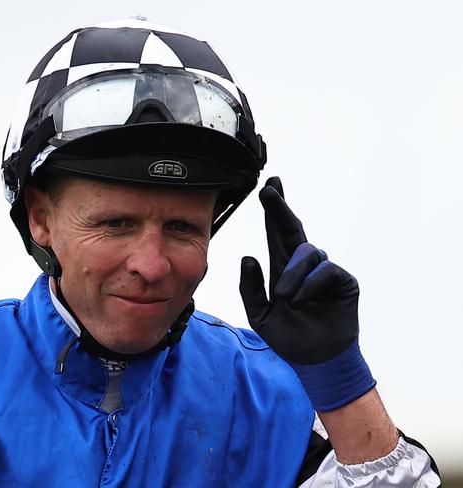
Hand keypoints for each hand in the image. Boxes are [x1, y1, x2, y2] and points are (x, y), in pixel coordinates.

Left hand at [239, 177, 374, 410]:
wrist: (314, 360)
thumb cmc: (288, 337)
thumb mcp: (260, 315)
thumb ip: (250, 288)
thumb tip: (247, 256)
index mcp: (282, 269)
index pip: (276, 234)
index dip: (274, 211)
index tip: (268, 187)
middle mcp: (303, 266)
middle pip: (292, 229)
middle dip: (280, 209)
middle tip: (270, 191)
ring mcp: (324, 272)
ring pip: (307, 252)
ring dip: (292, 273)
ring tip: (284, 297)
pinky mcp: (343, 282)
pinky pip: (325, 271)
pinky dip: (309, 285)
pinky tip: (299, 301)